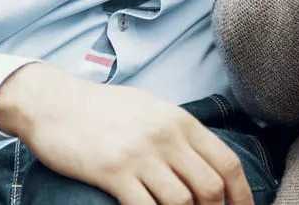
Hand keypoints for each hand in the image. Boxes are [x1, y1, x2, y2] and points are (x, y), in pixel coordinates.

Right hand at [0, 62, 252, 204]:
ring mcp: (140, 155)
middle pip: (210, 187)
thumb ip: (179, 133)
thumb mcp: (151, 109)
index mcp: (180, 121)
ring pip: (182, 202)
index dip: (241, 195)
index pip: (227, 162)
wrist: (56, 103)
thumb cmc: (104, 108)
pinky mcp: (113, 173)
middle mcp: (166, 136)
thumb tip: (204, 161)